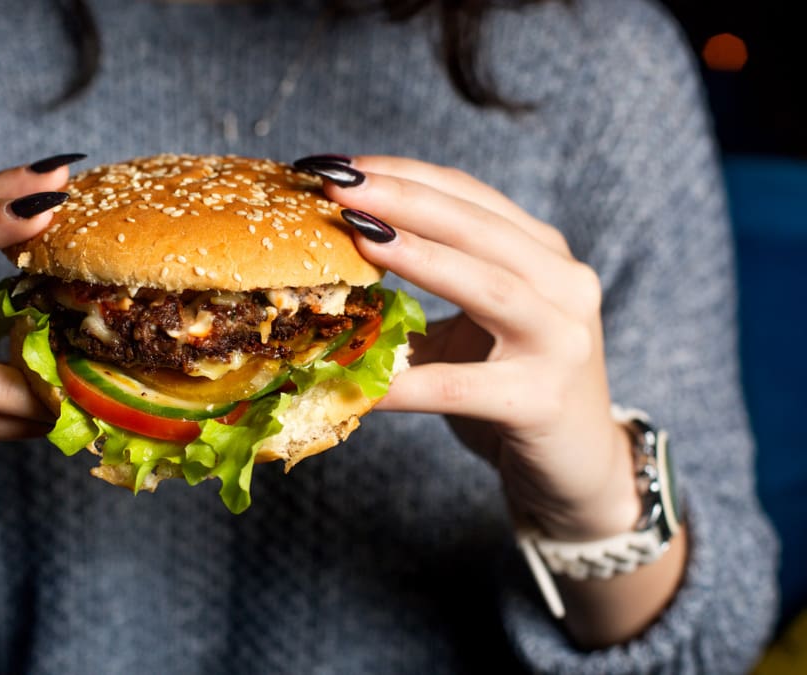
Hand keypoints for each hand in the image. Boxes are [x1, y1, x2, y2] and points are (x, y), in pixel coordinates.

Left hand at [298, 155, 638, 541]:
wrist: (579, 466)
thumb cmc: (514, 385)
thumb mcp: (480, 321)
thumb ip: (435, 282)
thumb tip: (339, 252)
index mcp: (543, 255)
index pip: (470, 196)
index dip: (405, 174)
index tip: (340, 164)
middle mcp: (564, 285)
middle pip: (478, 227)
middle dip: (404, 199)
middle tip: (338, 185)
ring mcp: (560, 342)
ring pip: (488, 286)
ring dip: (420, 257)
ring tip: (359, 238)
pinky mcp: (541, 400)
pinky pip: (459, 386)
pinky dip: (407, 382)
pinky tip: (358, 383)